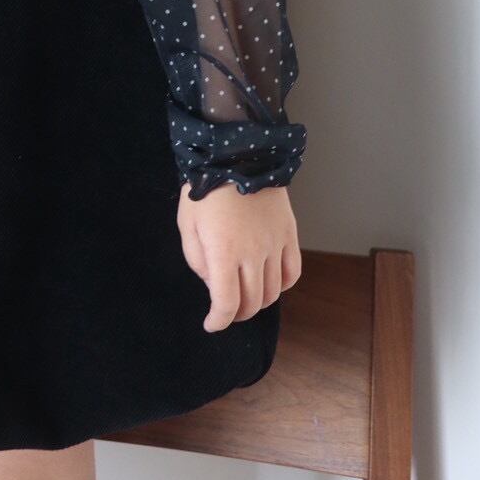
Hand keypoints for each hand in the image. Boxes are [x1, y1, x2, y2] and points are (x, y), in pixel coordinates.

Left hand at [176, 182, 301, 331]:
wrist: (237, 155)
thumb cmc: (205, 190)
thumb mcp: (187, 225)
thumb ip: (197, 260)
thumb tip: (212, 284)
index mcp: (223, 253)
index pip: (227, 304)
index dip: (219, 321)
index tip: (211, 324)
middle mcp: (252, 254)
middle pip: (251, 303)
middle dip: (236, 314)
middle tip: (227, 310)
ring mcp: (274, 245)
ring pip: (272, 292)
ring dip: (258, 302)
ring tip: (246, 295)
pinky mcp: (289, 234)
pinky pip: (292, 272)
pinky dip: (282, 285)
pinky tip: (270, 282)